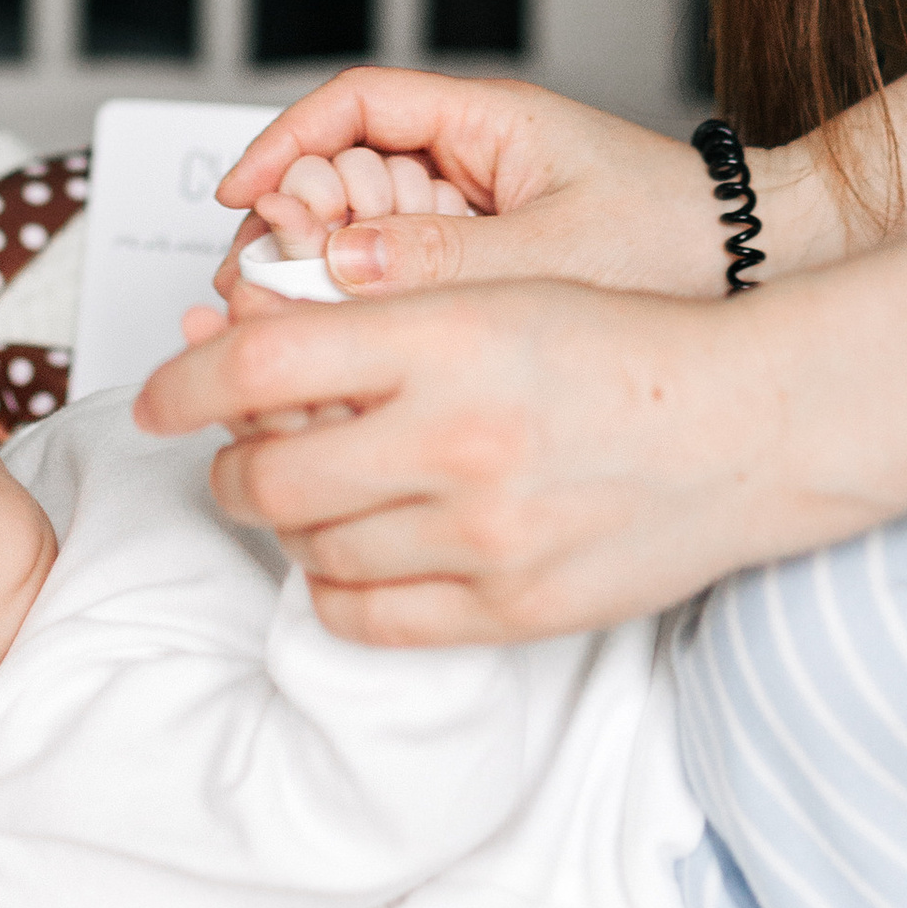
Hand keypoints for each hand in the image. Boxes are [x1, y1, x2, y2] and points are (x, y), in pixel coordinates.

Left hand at [136, 276, 817, 643]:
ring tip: (305, 497)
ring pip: (311, 550)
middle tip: (233, 454)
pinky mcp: (509, 610)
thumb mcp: (496, 289)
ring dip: (283, 526)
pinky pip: (367, 618)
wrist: (748, 426)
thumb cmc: (623, 344)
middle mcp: (457, 438)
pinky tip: (349, 556)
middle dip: (228, 465)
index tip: (158, 394)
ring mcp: (483, 536)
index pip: (259, 361)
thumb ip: (375, 316)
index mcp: (449, 335)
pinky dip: (333, 590)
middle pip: (267, 473)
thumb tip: (243, 333)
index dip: (184, 379)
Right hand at [210, 70, 734, 307]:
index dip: (286, 143)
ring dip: (325, 271)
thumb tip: (334, 262)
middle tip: (262, 282)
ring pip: (366, 231)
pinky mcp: (490, 267)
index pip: (356, 106)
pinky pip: (404, 278)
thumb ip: (440, 258)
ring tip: (298, 323)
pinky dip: (370, 308)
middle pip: (346, 172)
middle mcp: (475, 160)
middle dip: (294, 221)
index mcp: (490, 122)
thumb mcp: (553, 250)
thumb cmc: (684, 240)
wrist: (765, 272)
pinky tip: (352, 349)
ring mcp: (479, 214)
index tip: (244, 195)